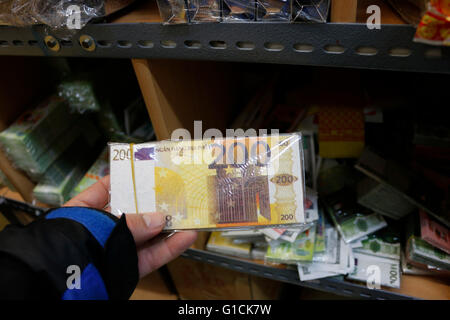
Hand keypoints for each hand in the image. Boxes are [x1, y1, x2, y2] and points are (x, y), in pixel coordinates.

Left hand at [64, 175, 196, 277]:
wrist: (66, 285)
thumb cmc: (72, 245)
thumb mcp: (100, 225)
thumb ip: (131, 223)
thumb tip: (159, 219)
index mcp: (85, 212)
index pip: (105, 190)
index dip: (126, 179)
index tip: (148, 172)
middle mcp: (102, 230)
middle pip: (132, 213)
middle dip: (154, 204)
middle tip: (175, 193)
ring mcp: (116, 249)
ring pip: (146, 235)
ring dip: (167, 226)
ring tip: (188, 214)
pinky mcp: (128, 268)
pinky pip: (151, 256)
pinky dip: (169, 248)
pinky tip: (186, 237)